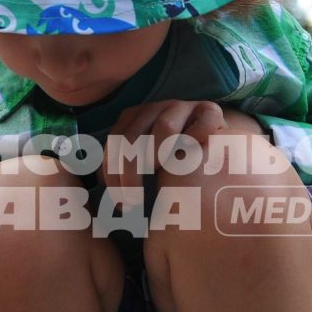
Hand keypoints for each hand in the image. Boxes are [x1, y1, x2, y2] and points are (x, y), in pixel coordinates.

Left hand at [101, 100, 269, 192]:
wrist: (213, 150)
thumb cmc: (171, 164)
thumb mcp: (141, 165)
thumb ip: (121, 170)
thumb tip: (98, 181)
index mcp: (134, 118)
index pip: (114, 143)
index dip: (113, 175)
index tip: (120, 204)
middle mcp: (155, 108)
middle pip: (134, 137)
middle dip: (131, 173)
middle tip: (135, 200)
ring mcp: (183, 107)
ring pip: (165, 127)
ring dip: (160, 156)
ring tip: (162, 179)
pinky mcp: (210, 111)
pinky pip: (203, 120)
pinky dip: (198, 137)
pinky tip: (197, 157)